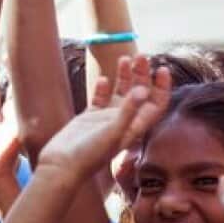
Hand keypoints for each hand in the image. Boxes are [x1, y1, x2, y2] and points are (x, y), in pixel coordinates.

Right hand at [38, 54, 170, 178]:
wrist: (61, 166)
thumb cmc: (88, 155)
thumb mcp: (111, 133)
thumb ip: (128, 111)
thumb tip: (143, 89)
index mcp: (134, 127)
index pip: (156, 104)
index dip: (162, 87)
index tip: (161, 69)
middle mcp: (123, 122)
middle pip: (139, 94)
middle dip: (142, 74)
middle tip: (140, 56)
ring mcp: (105, 119)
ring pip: (121, 93)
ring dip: (125, 76)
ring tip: (124, 58)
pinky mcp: (89, 118)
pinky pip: (100, 98)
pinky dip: (103, 87)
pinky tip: (104, 79)